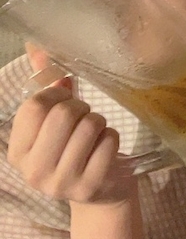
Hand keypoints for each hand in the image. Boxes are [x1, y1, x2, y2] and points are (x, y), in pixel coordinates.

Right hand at [6, 46, 135, 206]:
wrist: (101, 193)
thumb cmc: (77, 148)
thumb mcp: (56, 121)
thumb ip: (47, 84)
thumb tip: (37, 45)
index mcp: (18, 151)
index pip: (34, 106)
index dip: (56, 96)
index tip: (65, 102)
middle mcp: (33, 171)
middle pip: (63, 114)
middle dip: (82, 107)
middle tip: (85, 117)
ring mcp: (61, 182)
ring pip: (89, 126)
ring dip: (100, 121)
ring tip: (97, 132)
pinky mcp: (90, 186)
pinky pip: (109, 142)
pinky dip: (113, 137)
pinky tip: (106, 148)